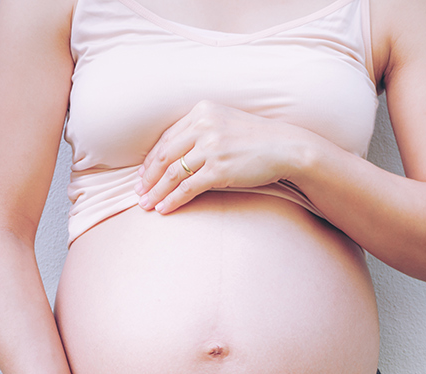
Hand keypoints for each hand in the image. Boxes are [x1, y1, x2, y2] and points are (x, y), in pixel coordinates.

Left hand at [135, 100, 307, 213]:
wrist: (286, 147)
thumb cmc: (258, 139)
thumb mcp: (227, 123)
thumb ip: (203, 130)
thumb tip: (178, 153)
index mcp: (202, 112)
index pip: (167, 138)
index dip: (151, 159)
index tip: (143, 174)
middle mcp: (203, 127)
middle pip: (165, 155)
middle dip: (148, 177)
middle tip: (139, 192)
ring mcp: (211, 148)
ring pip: (172, 173)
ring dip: (157, 192)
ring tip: (147, 205)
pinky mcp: (219, 169)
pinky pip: (187, 187)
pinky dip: (173, 200)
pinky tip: (165, 208)